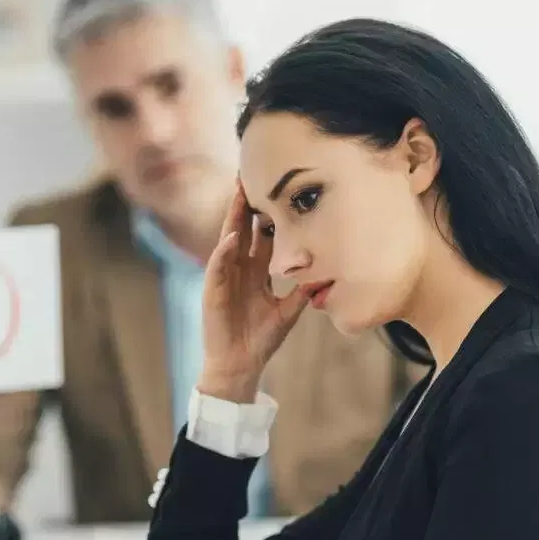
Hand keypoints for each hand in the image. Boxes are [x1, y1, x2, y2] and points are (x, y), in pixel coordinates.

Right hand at [199, 182, 308, 401]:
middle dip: (248, 204)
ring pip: (229, 238)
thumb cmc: (260, 339)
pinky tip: (232, 236)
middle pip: (244, 229)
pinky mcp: (214, 289)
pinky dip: (224, 250)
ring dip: (234, 216)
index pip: (262, 236)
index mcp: (256, 272)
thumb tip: (323, 277)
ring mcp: (225, 276)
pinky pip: (219, 265)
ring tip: (239, 191)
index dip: (270, 215)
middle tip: (253, 175)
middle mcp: (240, 269)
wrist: (240, 364)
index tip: (279, 192)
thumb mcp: (287, 312)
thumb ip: (301, 293)